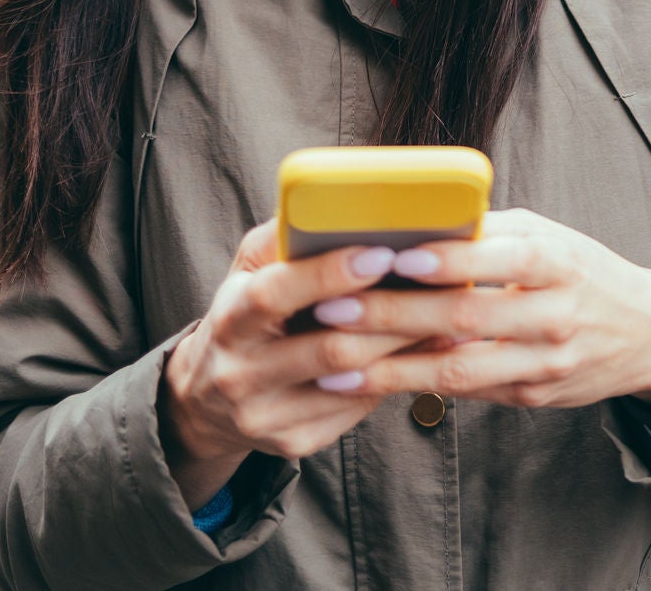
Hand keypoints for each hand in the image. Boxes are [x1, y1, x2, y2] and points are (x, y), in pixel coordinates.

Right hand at [158, 220, 434, 508]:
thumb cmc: (244, 315)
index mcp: (229, 319)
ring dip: (402, 348)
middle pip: (327, 347)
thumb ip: (284, 240)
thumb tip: (338, 207)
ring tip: (442, 316)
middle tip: (437, 287)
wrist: (208, 399)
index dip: (329, 273)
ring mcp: (266, 415)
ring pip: (352, 381)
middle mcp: (240, 373)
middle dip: (388, 315)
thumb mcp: (248, 272)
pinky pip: (356, 410)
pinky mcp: (294, 442)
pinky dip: (393, 377)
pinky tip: (422, 354)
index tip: (382, 251)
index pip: (275, 294)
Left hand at [304, 208, 650, 410]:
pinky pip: (468, 392)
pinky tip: (370, 380)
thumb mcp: (548, 237)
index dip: (452, 260)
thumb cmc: (578, 270)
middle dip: (393, 315)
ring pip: (460, 370)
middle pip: (468, 317)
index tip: (397, 256)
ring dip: (390, 369)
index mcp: (560, 262)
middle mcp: (556, 315)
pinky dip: (417, 385)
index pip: (505, 258)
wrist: (645, 332)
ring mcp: (545, 363)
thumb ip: (488, 234)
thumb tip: (411, 223)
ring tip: (333, 363)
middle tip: (331, 308)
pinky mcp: (532, 397)